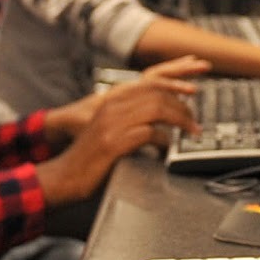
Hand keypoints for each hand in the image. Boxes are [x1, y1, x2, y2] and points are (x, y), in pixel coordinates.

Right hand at [45, 57, 209, 143]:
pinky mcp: (113, 143)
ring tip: (190, 132)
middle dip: (182, 106)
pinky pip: (148, 133)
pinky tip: (168, 148)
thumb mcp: (109, 131)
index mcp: (111, 102)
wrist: (64, 177)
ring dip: (179, 120)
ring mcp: (111, 125)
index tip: (192, 91)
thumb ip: (129, 121)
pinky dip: (164, 140)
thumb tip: (159, 125)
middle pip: (157, 94)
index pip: (149, 82)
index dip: (174, 84)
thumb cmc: (89, 158)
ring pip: (156, 110)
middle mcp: (111, 108)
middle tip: (195, 123)